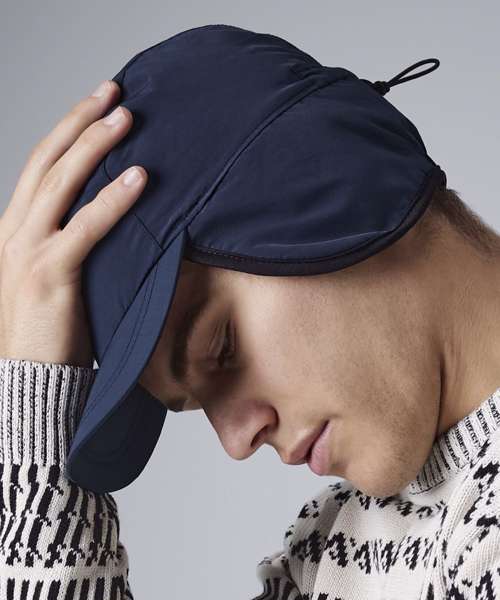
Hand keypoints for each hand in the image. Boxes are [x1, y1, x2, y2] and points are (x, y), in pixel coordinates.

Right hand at [0, 80, 147, 367]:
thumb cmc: (49, 332)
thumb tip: (109, 216)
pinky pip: (85, 227)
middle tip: (113, 91)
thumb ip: (70, 244)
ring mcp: (27, 250)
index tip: (96, 107)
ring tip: (127, 116)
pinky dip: (113, 200)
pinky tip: (139, 177)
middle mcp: (13, 231)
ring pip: (61, 182)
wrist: (29, 381)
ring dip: (95, 144)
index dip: (67, 132)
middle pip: (47, 160)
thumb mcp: (55, 277)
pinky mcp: (49, 274)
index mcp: (13, 229)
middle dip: (80, 121)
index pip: (40, 167)